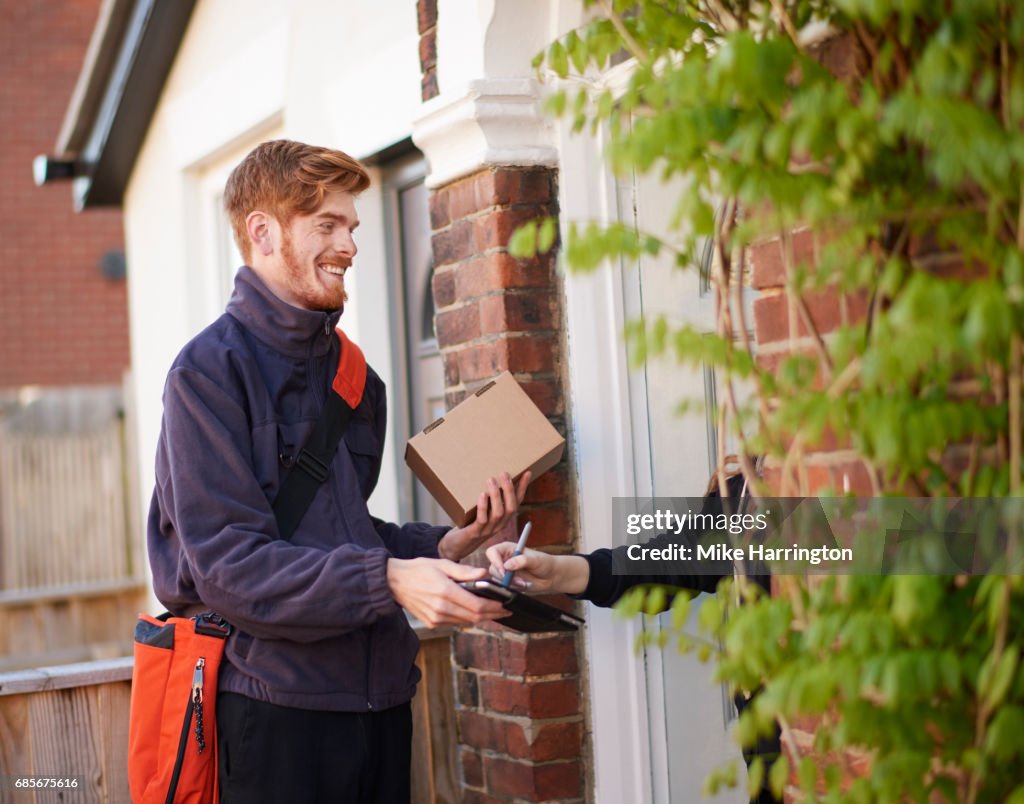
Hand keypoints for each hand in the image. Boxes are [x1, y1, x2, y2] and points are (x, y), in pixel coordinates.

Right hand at [386, 557, 507, 627]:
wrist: (394, 582)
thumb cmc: (419, 569)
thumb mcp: (442, 564)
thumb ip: (464, 572)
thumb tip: (485, 573)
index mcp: (445, 592)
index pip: (477, 605)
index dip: (494, 607)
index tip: (506, 605)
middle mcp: (441, 609)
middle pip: (474, 617)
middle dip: (492, 614)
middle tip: (505, 610)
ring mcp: (436, 619)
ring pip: (466, 622)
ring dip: (481, 617)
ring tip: (493, 610)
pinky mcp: (432, 623)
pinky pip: (455, 623)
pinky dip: (467, 618)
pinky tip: (473, 611)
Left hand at [437, 471, 530, 561]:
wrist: (456, 546)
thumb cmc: (469, 524)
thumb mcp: (482, 511)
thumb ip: (489, 499)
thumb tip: (493, 477)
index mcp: (503, 519)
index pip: (517, 502)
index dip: (522, 488)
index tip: (527, 473)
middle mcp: (499, 525)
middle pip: (511, 508)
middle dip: (509, 490)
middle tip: (504, 474)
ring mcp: (488, 530)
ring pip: (498, 513)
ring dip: (496, 495)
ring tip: (491, 480)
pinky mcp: (475, 532)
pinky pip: (482, 520)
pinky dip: (483, 506)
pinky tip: (482, 495)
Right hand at [485, 543, 590, 594]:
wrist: (551, 577)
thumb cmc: (544, 563)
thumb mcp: (535, 559)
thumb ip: (522, 560)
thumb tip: (507, 566)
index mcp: (507, 549)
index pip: (492, 552)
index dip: (495, 560)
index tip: (503, 569)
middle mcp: (503, 560)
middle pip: (492, 568)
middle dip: (503, 576)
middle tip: (515, 579)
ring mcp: (505, 573)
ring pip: (497, 580)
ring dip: (509, 583)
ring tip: (523, 582)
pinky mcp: (508, 584)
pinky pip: (503, 588)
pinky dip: (512, 589)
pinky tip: (523, 585)